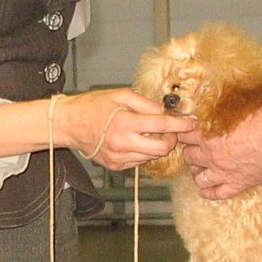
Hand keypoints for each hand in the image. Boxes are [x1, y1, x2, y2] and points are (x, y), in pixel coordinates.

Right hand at [57, 88, 197, 171]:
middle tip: (171, 131)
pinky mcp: (116, 166)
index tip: (192, 123)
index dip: (181, 125)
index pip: (162, 126)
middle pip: (162, 149)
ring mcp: (119, 158)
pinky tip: (134, 141)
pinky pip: (139, 161)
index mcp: (125, 123)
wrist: (69, 124)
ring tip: (147, 133)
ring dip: (156, 145)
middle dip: (172, 140)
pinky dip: (142, 151)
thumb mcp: (120, 95)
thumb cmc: (93, 105)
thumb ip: (146, 104)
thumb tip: (165, 112)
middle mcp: (123, 143)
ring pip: (152, 156)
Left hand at [182, 105, 261, 198]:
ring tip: (201, 168)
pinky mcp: (236, 184)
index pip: (185, 135)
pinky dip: (209, 193)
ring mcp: (222, 173)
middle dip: (191, 152)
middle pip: (189, 157)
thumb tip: (220, 108)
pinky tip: (205, 191)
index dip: (185, 133)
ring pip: (199, 178)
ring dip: (198, 172)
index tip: (188, 133)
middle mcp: (211, 156)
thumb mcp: (238, 109)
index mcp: (209, 135)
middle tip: (196, 149)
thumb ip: (224, 113)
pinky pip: (216, 193)